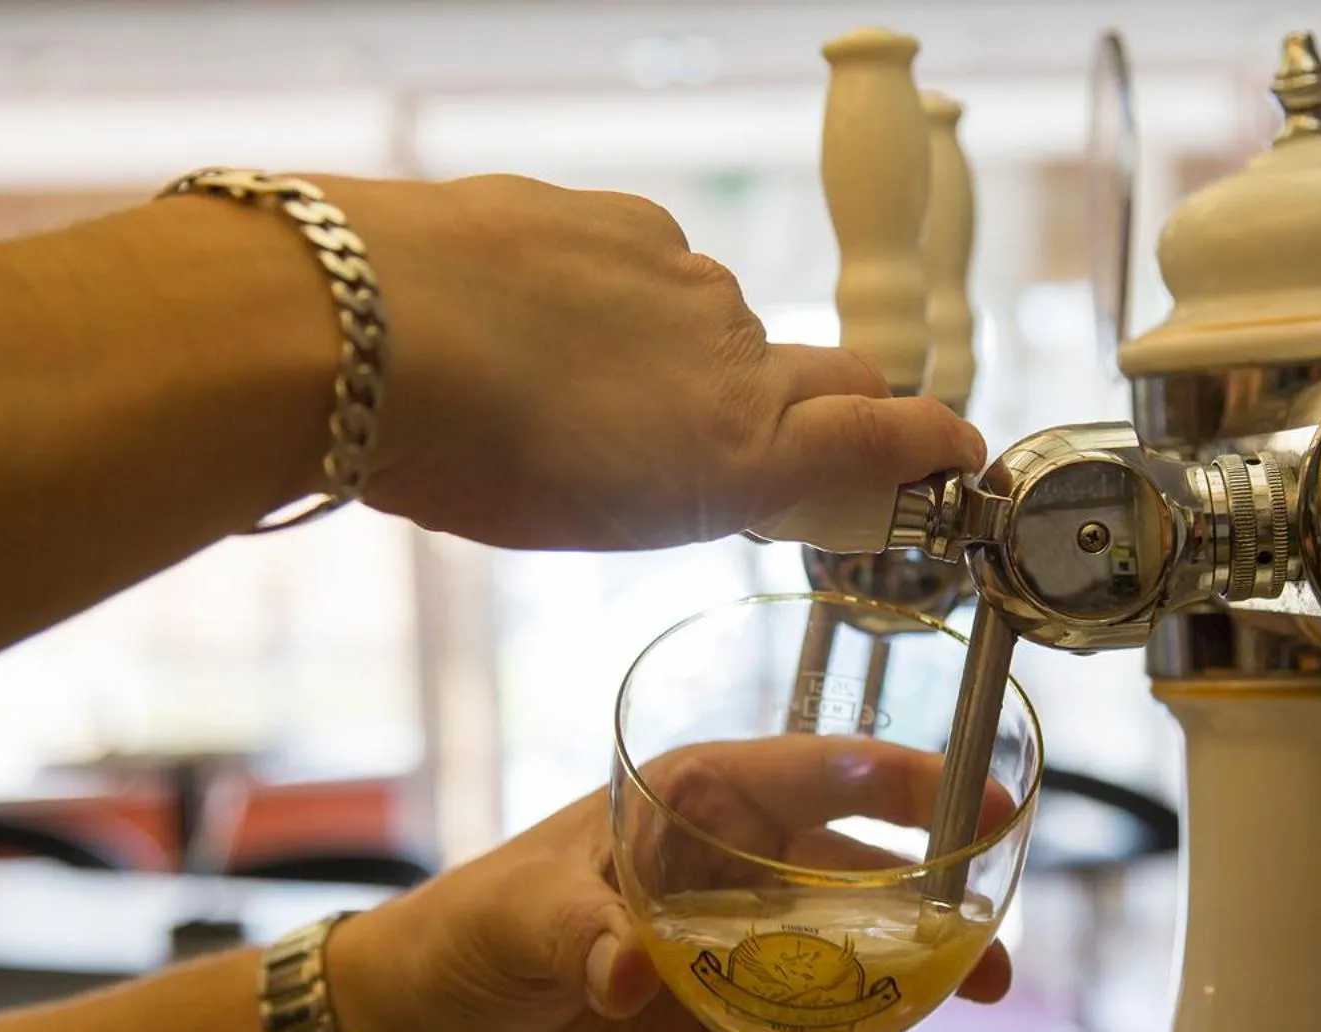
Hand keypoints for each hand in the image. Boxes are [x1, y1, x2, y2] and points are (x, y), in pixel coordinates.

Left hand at [320, 174, 984, 549]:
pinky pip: (651, 264)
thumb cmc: (461, 454)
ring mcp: (688, 279)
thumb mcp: (591, 520)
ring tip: (576, 382)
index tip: (956, 452)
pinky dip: (619, 294)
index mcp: (739, 452)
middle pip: (827, 370)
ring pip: (721, 320)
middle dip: (807, 406)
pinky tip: (546, 313)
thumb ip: (679, 486)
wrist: (365, 326)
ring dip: (681, 352)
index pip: (886, 432)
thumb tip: (698, 459)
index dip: (931, 444)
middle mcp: (739, 356)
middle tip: (725, 441)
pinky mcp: (628, 222)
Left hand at [326, 736, 1015, 1031]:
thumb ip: (583, 930)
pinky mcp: (726, 1022)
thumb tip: (632, 970)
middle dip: (939, 927)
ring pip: (856, 973)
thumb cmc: (465, 931)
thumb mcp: (519, 912)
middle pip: (871, 883)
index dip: (914, 783)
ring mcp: (739, 950)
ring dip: (886, 1023)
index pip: (827, 773)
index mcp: (700, 805)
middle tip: (988, 976)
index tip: (988, 810)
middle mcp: (738, 870)